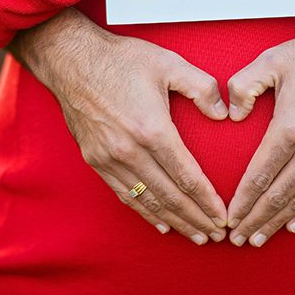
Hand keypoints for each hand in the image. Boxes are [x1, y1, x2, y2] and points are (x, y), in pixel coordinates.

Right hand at [10, 9, 228, 244]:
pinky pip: (125, 194)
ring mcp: (109, 158)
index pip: (186, 176)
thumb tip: (223, 114)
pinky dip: (145, 212)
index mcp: (152, 128)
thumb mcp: (169, 62)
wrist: (71, 60)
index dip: (207, 200)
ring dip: (174, 221)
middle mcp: (130, 150)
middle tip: (217, 235)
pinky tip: (161, 222)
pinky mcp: (95, 160)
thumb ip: (201, 86)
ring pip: (148, 200)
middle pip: (169, 196)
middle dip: (196, 218)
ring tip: (196, 235)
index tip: (223, 216)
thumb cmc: (121, 59)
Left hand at [224, 25, 294, 246]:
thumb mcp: (271, 60)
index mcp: (292, 125)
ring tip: (258, 239)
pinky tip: (293, 224)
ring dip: (278, 222)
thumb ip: (243, 86)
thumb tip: (232, 116)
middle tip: (236, 240)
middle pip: (279, 195)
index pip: (260, 175)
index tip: (228, 219)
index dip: (242, 201)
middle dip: (255, 220)